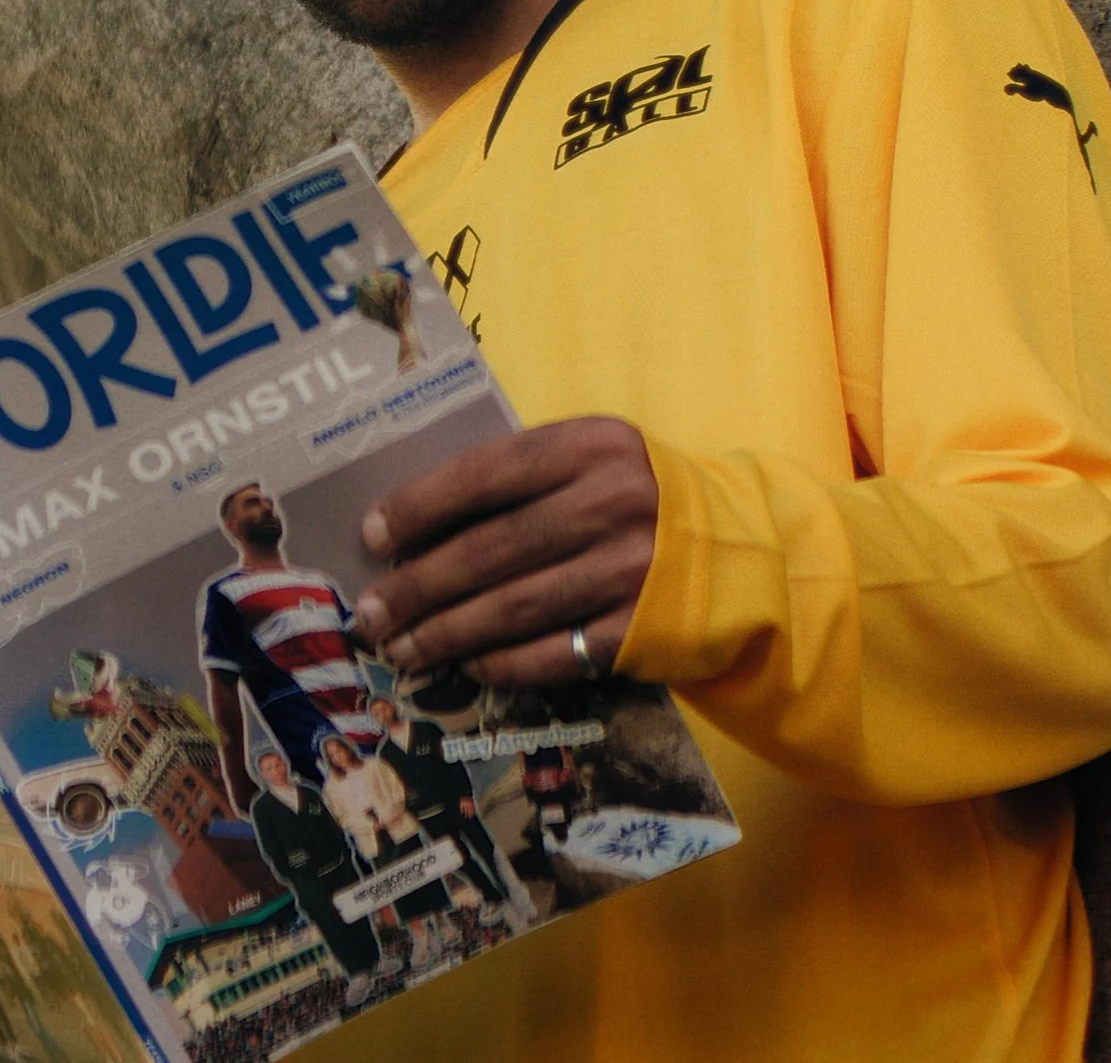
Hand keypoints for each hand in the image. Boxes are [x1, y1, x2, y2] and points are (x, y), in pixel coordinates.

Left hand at [352, 416, 657, 685]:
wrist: (739, 552)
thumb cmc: (635, 499)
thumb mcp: (588, 462)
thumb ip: (518, 481)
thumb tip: (414, 531)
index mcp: (590, 446)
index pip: (485, 473)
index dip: (420, 506)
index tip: (371, 537)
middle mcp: (612, 503)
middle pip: (491, 549)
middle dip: (418, 586)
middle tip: (371, 613)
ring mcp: (631, 571)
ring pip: (514, 607)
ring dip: (447, 633)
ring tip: (402, 648)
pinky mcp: (642, 630)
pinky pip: (554, 653)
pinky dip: (503, 662)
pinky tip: (468, 665)